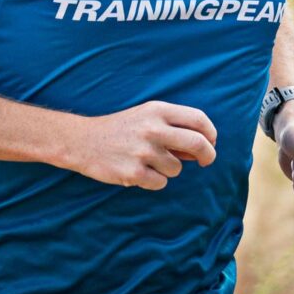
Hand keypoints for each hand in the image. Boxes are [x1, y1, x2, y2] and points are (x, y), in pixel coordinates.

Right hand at [71, 100, 216, 189]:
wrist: (82, 141)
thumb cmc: (120, 129)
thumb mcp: (146, 117)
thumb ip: (173, 128)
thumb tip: (203, 147)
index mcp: (158, 111)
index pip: (198, 119)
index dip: (210, 134)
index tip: (210, 143)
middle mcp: (152, 129)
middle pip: (198, 144)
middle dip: (208, 155)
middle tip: (206, 161)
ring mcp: (143, 151)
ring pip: (178, 168)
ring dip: (169, 169)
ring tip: (148, 162)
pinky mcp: (134, 172)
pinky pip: (161, 183)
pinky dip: (153, 181)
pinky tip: (138, 171)